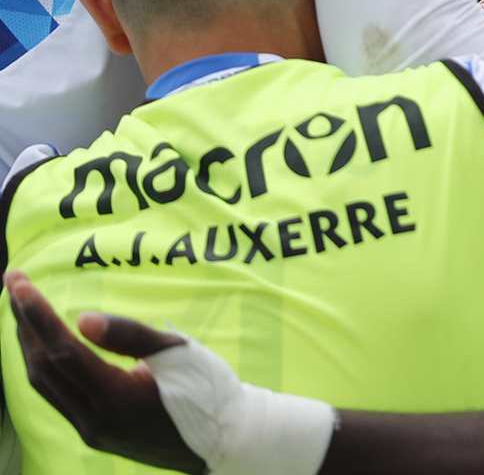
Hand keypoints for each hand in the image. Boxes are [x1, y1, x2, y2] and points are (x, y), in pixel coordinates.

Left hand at [5, 269, 199, 472]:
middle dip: (25, 321)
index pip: (64, 351)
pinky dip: (44, 363)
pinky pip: (55, 394)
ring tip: (22, 307)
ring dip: (29, 343)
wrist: (225, 441)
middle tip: (14, 281)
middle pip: (44, 366)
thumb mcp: (180, 355)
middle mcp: (93, 420)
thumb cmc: (210, 392)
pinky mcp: (92, 433)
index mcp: (117, 399)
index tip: (19, 281)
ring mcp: (90, 430)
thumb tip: (81, 319)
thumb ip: (131, 336)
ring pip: (43, 383)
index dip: (38, 314)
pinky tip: (44, 344)